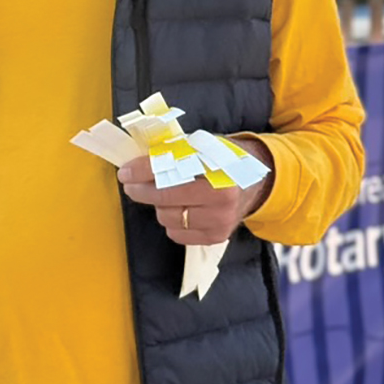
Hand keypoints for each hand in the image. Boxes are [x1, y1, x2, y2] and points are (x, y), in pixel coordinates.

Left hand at [118, 137, 274, 245]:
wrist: (257, 181)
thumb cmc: (224, 160)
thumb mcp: (203, 146)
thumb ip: (175, 152)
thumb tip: (137, 160)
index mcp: (217, 167)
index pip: (170, 169)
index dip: (142, 170)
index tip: (126, 171)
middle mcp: (221, 196)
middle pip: (165, 197)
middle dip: (141, 189)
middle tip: (130, 184)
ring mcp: (219, 220)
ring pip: (168, 217)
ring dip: (159, 206)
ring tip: (165, 195)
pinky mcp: (216, 236)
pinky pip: (177, 234)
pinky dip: (172, 222)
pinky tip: (179, 209)